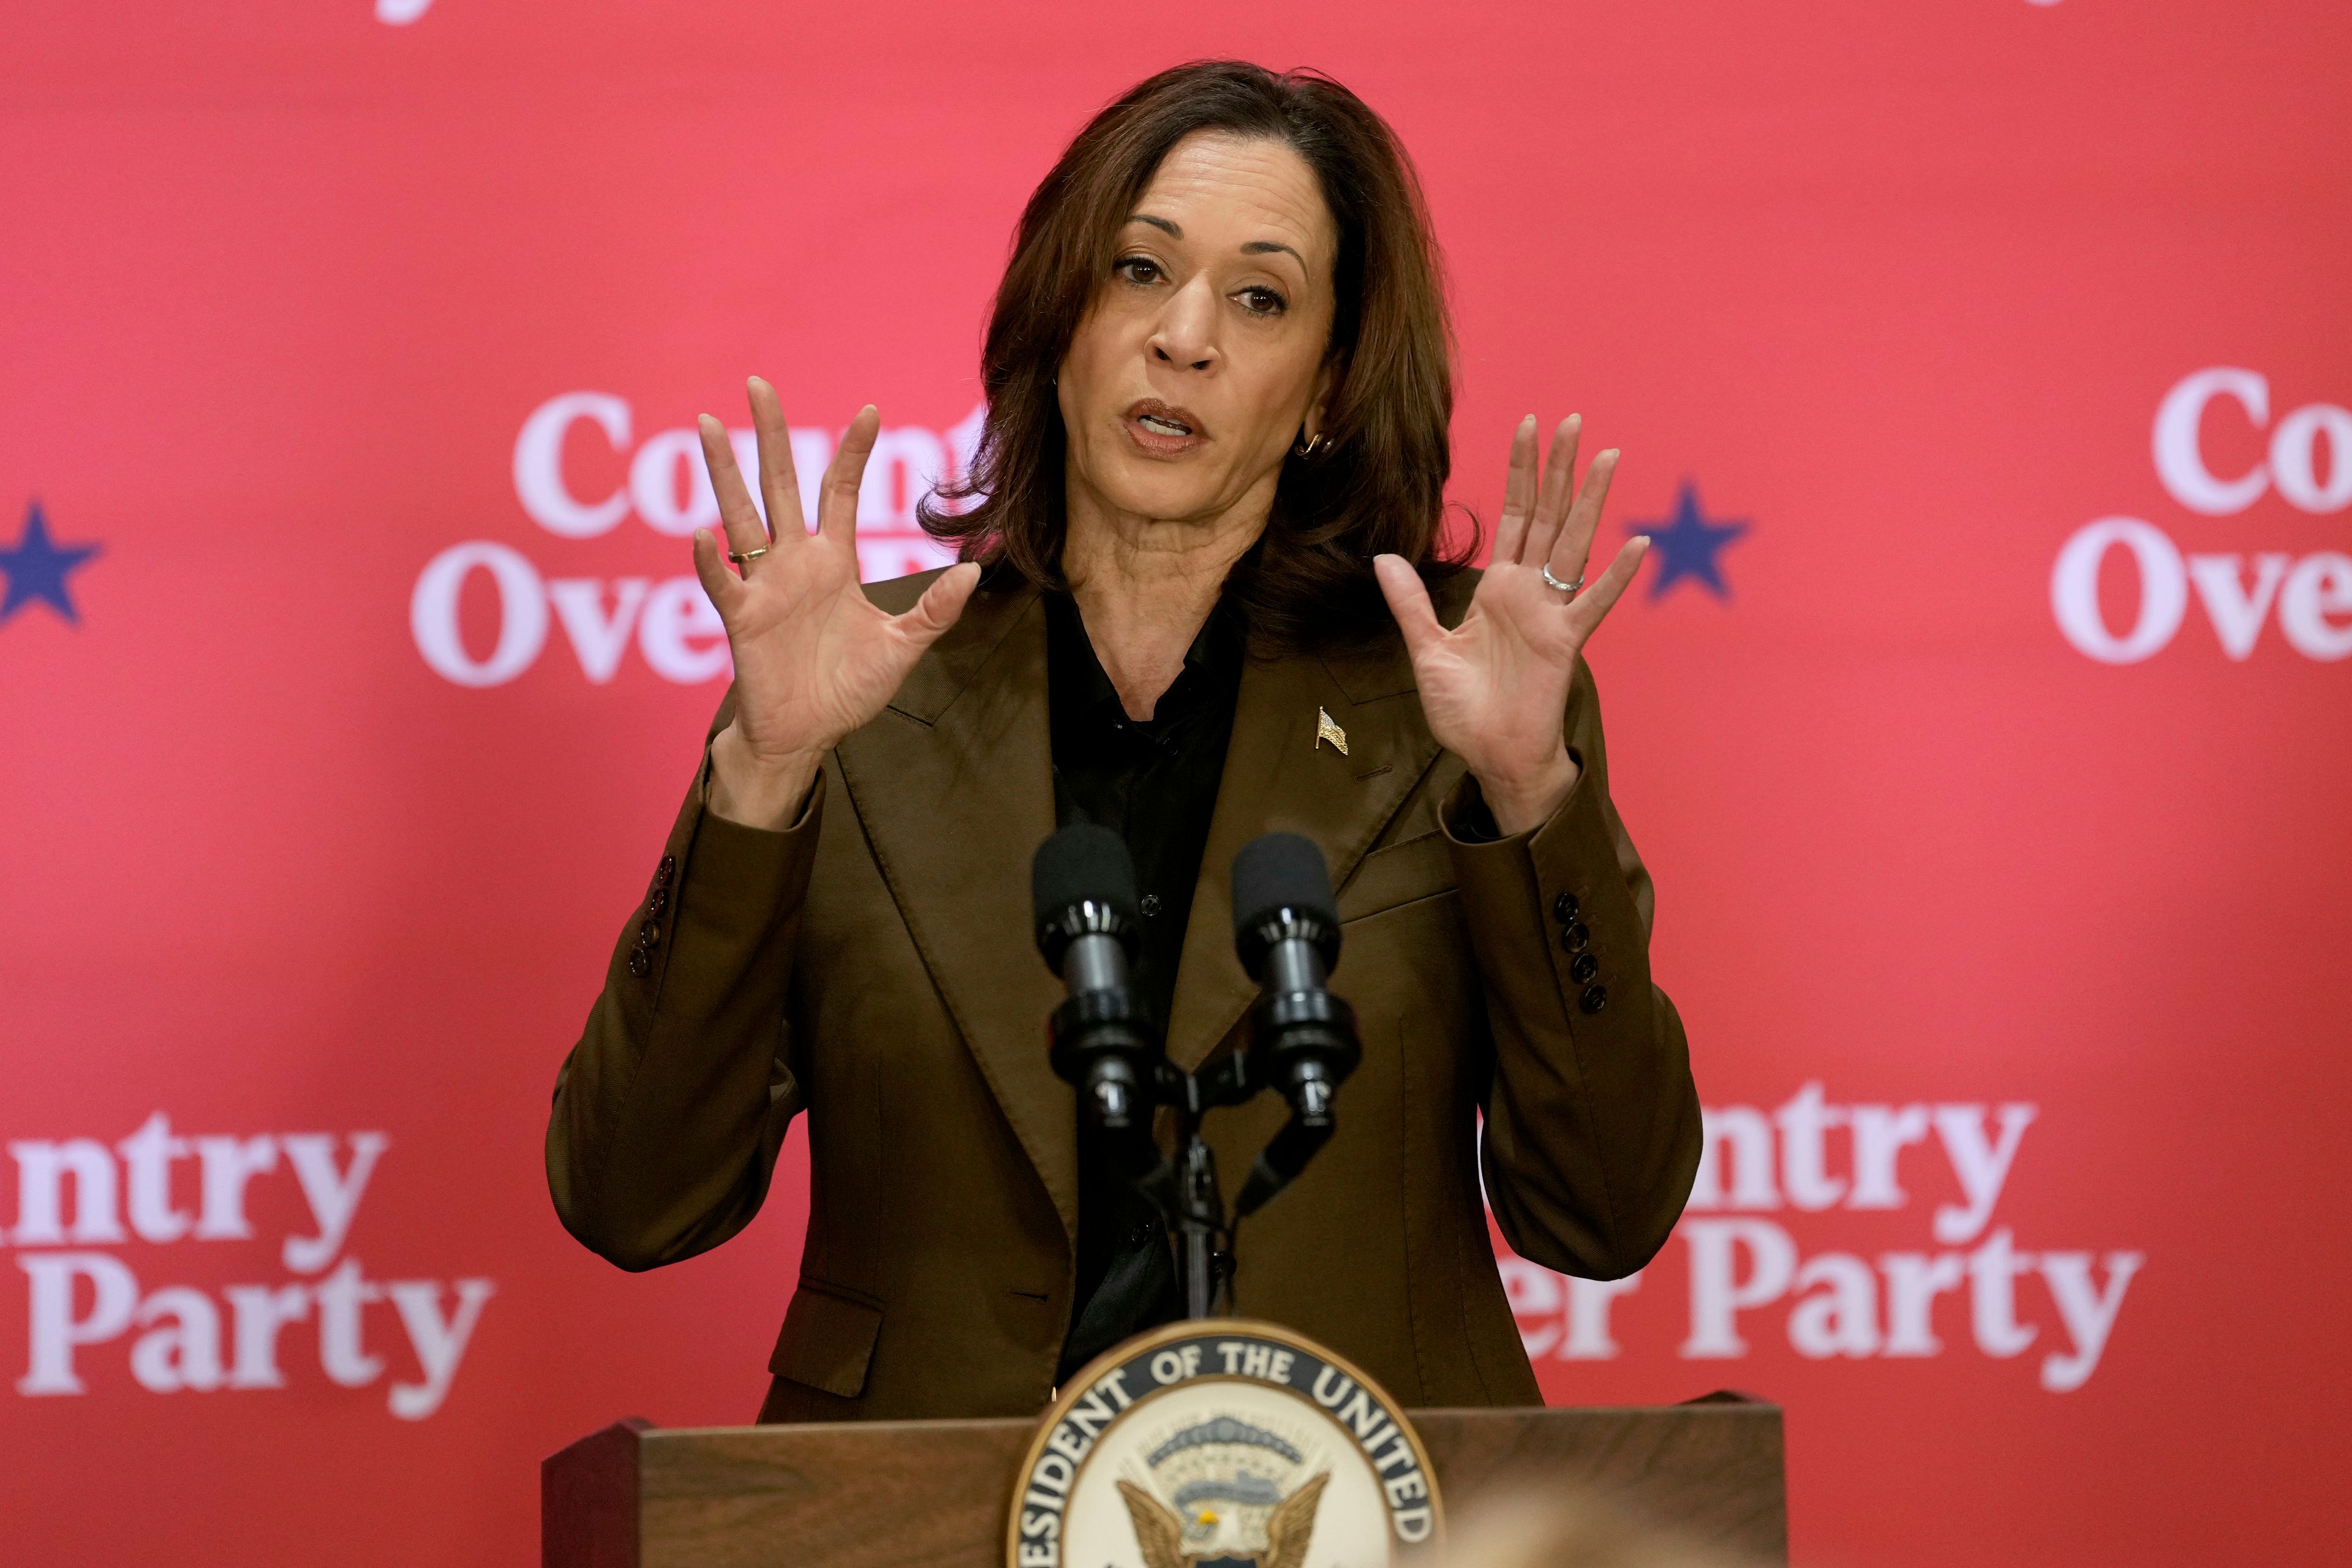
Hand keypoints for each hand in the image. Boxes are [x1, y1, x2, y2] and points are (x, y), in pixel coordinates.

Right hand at [692, 377, 980, 827]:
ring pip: (740, 517)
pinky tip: (702, 534)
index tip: (869, 410)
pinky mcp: (742, 620)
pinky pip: (721, 585)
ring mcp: (763, 587)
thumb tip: (972, 572)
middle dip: (770, 434)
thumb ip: (934, 611)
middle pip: (780, 484)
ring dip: (724, 473)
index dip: (853, 452)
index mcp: (832, 562)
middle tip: (757, 384)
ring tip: (707, 425)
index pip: (840, 492)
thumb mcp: (902, 648)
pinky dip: (709, 562)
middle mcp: (794, 563)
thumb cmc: (847, 689)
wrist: (809, 734)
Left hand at [1374, 414, 1646, 834]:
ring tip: (1609, 458)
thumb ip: (1411, 603)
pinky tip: (1637, 545)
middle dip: (1559, 469)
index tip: (1529, 425)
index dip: (1521, 472)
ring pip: (1574, 545)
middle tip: (1575, 420)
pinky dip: (1616, 577)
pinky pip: (1593, 604)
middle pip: (1549, 516)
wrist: (1488, 756)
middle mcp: (1530, 593)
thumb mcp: (1426, 649)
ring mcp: (1551, 614)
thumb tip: (1384, 559)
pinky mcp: (1564, 643)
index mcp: (1498, 589)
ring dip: (1591, 503)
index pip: (1514, 516)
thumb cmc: (1464, 710)